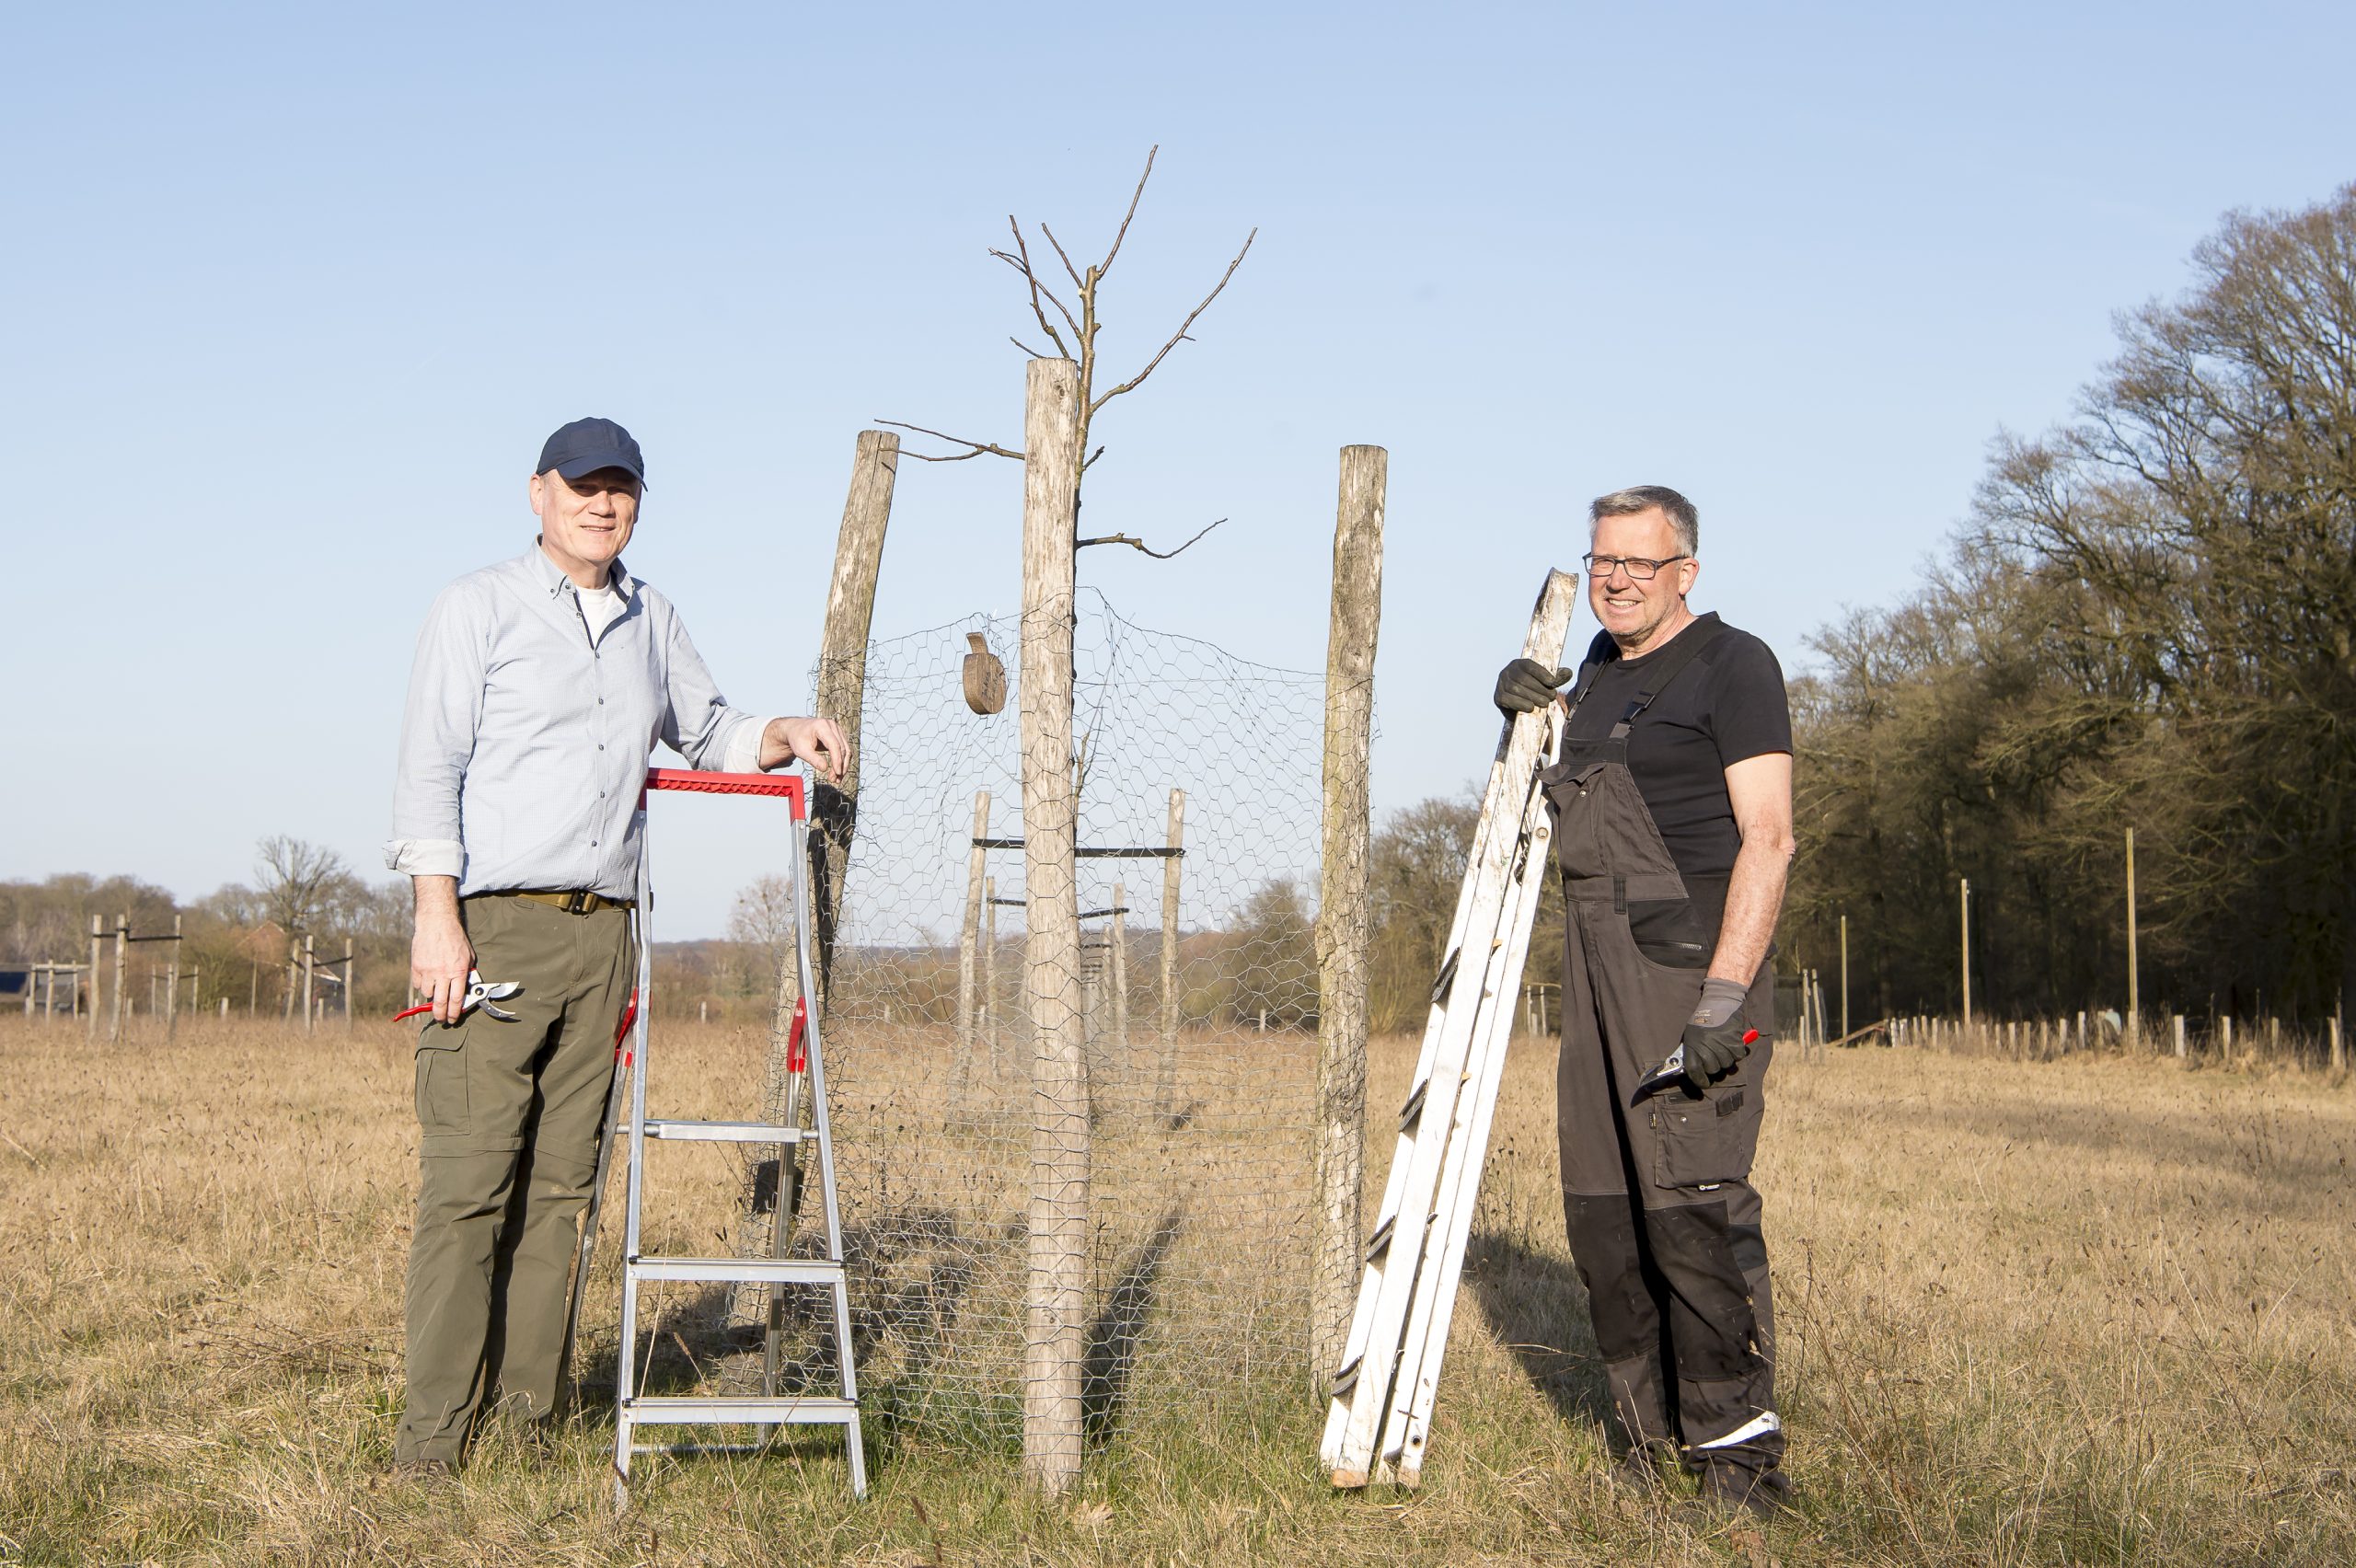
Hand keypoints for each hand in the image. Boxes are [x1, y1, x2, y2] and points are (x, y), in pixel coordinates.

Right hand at [410, 896, 474, 1027]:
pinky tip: (428, 981)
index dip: (455, 1012)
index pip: (456, 999)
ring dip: (433, 996)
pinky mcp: (416, 967)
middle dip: (441, 1015)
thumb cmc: (455, 938)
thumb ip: (466, 972)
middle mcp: (442, 973)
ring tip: (437, 992)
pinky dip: (423, 986)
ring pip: (428, 994)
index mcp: (458, 971)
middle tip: (442, 1020)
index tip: (453, 1018)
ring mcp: (428, 971)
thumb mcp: (468, 955)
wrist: (436, 923)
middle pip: (440, 1003)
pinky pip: (419, 985)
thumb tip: (466, 988)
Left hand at [761, 716, 848, 782]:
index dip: (837, 760)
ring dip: (843, 765)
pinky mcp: (838, 735)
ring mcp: (837, 729)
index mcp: (822, 726)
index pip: (834, 745)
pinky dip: (842, 761)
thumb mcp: (801, 750)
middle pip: (842, 748)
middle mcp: (832, 725)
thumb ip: (813, 759)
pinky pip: (844, 749)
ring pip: (846, 750)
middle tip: (834, 779)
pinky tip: (838, 771)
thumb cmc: (796, 738)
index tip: (836, 773)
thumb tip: (824, 769)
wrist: (795, 730)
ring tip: (836, 778)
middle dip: (840, 765)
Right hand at [1494, 658, 1573, 713]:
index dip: (1541, 673)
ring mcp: (1501, 684)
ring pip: (1516, 689)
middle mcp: (1507, 671)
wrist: (1517, 706)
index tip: (1553, 682)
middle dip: (1539, 688)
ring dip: (1532, 697)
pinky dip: (1520, 704)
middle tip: (1552, 696)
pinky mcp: (1498, 697)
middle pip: (1523, 678)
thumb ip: (1556, 677)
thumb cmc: (1532, 690)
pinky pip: (1508, 699)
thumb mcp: (1544, 682)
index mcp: (1519, 664)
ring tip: (1544, 703)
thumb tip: (1568, 672)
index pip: (1529, 665)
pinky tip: (1530, 707)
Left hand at [1681, 976, 1754, 1081]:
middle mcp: (1706, 1047)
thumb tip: (1691, 1070)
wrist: (1720, 1001)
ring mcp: (1722, 1045)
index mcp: (1692, 1045)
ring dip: (1726, 1058)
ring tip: (1722, 1045)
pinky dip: (1736, 1051)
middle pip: (1713, 1069)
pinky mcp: (1736, 1042)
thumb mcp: (1691, 1034)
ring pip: (1727, 1064)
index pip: (1694, 1071)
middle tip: (1714, 1055)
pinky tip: (1731, 1041)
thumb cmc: (1704, 1018)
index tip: (1703, 1083)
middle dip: (1714, 1065)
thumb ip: (1692, 1051)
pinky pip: (1738, 1056)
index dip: (1699, 1080)